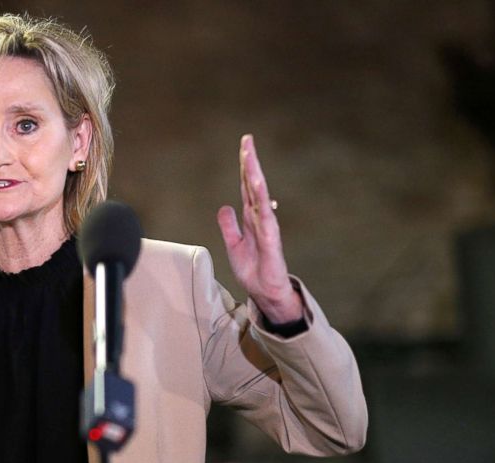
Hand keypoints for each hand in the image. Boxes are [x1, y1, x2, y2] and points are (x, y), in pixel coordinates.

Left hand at [216, 134, 302, 324]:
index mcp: (251, 217)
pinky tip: (257, 184)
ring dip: (255, 174)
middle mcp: (260, 217)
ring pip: (260, 195)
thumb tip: (224, 206)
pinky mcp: (270, 239)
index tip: (244, 146)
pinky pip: (265, 215)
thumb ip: (229, 226)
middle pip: (253, 185)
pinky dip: (261, 199)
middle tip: (247, 140)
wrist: (265, 292)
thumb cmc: (254, 270)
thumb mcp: (234, 245)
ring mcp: (266, 226)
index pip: (246, 187)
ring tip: (250, 155)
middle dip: (250, 162)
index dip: (244, 167)